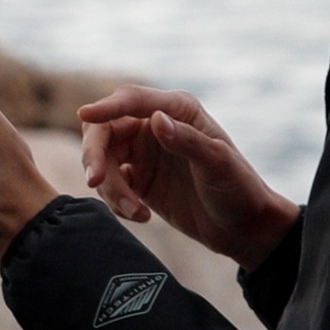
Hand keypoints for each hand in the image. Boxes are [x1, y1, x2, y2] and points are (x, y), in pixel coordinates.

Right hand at [73, 86, 297, 267]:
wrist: (243, 229)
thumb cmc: (240, 190)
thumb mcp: (218, 164)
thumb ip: (188, 141)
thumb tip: (156, 120)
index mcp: (177, 110)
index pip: (132, 100)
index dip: (106, 107)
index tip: (86, 115)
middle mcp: (156, 126)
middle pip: (105, 129)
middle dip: (95, 154)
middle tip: (96, 180)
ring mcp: (144, 153)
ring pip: (103, 160)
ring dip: (110, 186)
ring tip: (135, 212)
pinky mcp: (138, 181)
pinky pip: (110, 185)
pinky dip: (116, 201)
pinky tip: (140, 216)